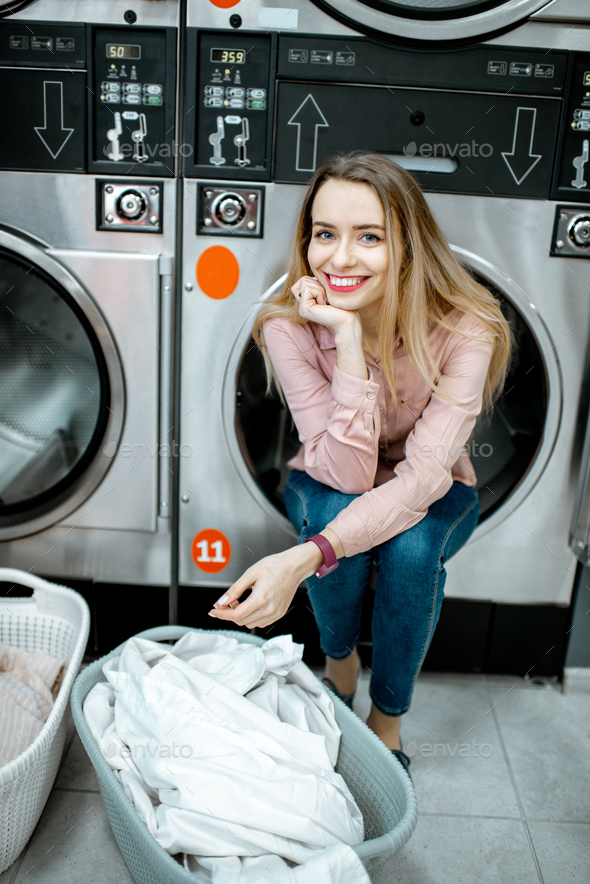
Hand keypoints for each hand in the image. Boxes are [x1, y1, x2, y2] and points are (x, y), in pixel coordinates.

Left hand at [207, 543, 322, 628]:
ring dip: (240, 616)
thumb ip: (235, 590)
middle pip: (242, 621)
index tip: (213, 611)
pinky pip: (260, 623)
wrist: (294, 566)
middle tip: (225, 603)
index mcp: (261, 599)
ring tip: (238, 602)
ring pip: (250, 624)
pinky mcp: (279, 614)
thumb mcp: (251, 574)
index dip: (222, 614)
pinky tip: (249, 606)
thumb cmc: (275, 566)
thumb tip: (222, 601)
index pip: (236, 615)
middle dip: (229, 614)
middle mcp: (269, 609)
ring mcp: (275, 613)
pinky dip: (251, 618)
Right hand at [290, 276, 360, 336]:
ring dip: (320, 289)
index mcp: (307, 301)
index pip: (302, 281)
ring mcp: (302, 308)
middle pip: (303, 279)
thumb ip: (318, 284)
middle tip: (327, 298)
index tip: (326, 293)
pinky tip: (325, 304)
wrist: (348, 321)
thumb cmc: (343, 307)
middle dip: (318, 284)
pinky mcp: (304, 309)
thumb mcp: (329, 291)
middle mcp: (302, 305)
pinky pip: (308, 289)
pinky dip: (319, 293)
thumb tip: (313, 276)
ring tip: (326, 302)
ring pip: (304, 282)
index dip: (314, 281)